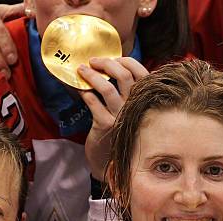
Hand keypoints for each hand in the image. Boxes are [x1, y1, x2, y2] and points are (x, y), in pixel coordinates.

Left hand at [78, 57, 148, 180]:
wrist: (109, 162)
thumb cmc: (117, 131)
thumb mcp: (126, 110)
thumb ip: (124, 92)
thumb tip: (108, 66)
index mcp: (142, 101)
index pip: (142, 73)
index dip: (127, 61)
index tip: (112, 57)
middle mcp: (134, 107)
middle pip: (124, 76)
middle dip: (107, 63)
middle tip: (93, 60)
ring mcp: (120, 117)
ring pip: (107, 88)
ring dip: (91, 75)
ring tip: (81, 70)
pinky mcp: (105, 125)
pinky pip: (93, 102)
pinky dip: (85, 92)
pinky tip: (80, 89)